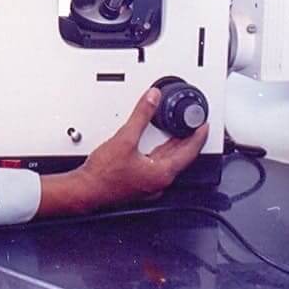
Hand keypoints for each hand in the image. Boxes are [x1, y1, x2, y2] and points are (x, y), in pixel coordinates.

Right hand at [36, 87, 208, 217]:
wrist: (85, 189)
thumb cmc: (103, 174)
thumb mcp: (125, 138)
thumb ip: (141, 115)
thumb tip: (152, 98)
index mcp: (162, 173)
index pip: (189, 152)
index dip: (198, 137)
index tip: (203, 126)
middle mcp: (158, 181)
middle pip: (179, 157)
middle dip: (186, 140)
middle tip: (192, 126)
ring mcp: (148, 185)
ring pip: (167, 162)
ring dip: (172, 147)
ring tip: (175, 133)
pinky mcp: (138, 184)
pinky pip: (155, 166)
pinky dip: (158, 154)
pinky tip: (151, 147)